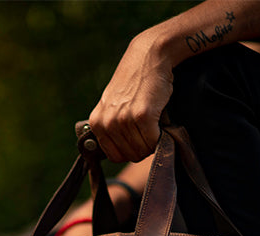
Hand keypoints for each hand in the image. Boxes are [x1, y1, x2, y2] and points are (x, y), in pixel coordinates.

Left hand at [88, 31, 173, 162]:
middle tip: (149, 128)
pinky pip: (154, 142)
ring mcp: (123, 120)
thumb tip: (119, 154)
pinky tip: (160, 120)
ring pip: (142, 150)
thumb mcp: (112, 105)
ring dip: (153, 141)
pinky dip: (162, 136)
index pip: (115, 157)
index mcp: (97, 123)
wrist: (149, 55)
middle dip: (142, 146)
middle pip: (130, 155)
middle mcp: (107, 123)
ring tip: (154, 121)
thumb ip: (110, 127)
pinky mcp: (142, 116)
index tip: (138, 137)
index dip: (130, 150)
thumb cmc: (135, 82)